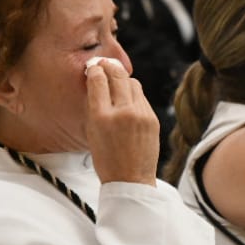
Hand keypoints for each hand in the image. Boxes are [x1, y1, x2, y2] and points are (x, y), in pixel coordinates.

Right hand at [84, 58, 158, 185]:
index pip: (98, 80)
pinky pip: (142, 97)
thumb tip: (96, 81)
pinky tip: (128, 102)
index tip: (92, 67)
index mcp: (101, 117)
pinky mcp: (152, 118)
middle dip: (109, 66)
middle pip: (117, 74)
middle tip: (104, 64)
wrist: (130, 181)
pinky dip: (133, 95)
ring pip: (133, 82)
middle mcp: (122, 112)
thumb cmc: (106, 159)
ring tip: (116, 84)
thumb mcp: (91, 132)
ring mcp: (140, 115)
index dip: (94, 69)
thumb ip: (93, 106)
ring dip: (123, 80)